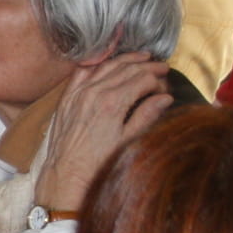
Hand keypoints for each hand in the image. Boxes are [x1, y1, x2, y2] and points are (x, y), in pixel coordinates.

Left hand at [37, 53, 174, 213]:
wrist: (67, 175)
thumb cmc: (98, 164)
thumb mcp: (128, 141)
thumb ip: (146, 115)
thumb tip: (164, 98)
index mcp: (112, 103)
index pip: (142, 79)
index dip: (158, 81)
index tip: (166, 87)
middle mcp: (94, 93)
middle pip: (126, 69)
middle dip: (147, 66)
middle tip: (162, 67)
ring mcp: (78, 93)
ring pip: (106, 66)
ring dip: (126, 59)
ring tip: (142, 58)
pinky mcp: (67, 98)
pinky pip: (82, 71)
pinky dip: (97, 63)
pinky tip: (108, 61)